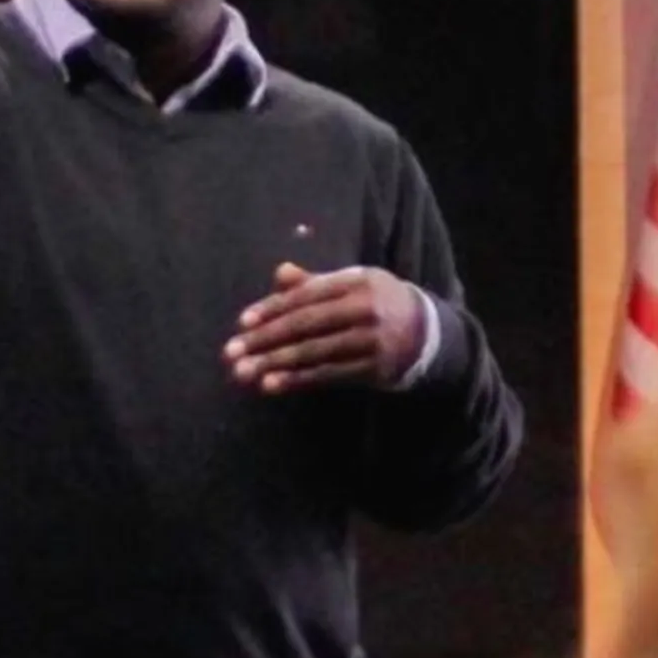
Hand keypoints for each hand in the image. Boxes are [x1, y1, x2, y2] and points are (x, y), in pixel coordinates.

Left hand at [225, 262, 426, 393]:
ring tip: (244, 373)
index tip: (241, 323)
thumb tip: (279, 272)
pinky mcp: (374, 367)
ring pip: (314, 352)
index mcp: (355, 282)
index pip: (305, 296)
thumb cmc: (375, 302)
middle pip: (306, 325)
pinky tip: (271, 385)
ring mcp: (371, 340)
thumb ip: (313, 281)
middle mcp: (365, 309)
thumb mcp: (350, 284)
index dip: (272, 309)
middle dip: (265, 339)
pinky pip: (328, 375)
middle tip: (231, 352)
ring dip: (275, 364)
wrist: (426, 330)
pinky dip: (298, 380)